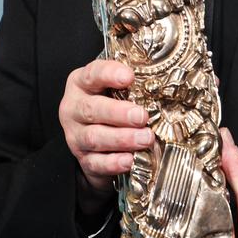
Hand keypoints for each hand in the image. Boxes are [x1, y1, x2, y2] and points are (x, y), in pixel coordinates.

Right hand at [58, 58, 153, 192]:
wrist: (95, 141)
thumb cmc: (111, 105)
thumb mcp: (116, 89)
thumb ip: (132, 85)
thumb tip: (163, 84)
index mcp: (81, 84)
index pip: (92, 74)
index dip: (110, 74)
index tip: (129, 77)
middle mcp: (74, 108)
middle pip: (91, 109)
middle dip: (118, 113)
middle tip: (142, 116)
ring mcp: (75, 135)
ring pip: (94, 137)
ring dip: (122, 138)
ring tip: (145, 138)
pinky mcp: (83, 159)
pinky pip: (95, 162)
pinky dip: (113, 163)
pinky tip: (129, 160)